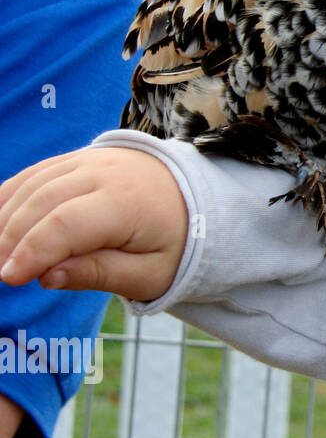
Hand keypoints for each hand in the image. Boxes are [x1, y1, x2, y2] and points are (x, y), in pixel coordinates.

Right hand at [0, 148, 188, 300]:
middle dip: (11, 239)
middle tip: (0, 275)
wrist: (194, 200)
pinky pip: (33, 175)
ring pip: (31, 185)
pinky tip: (0, 228)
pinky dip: (10, 199)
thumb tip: (48, 277)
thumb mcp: (150, 272)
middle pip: (42, 201)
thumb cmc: (172, 244)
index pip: (67, 223)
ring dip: (4, 220)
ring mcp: (89, 159)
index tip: (9, 279)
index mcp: (129, 202)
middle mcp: (106, 172)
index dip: (33, 251)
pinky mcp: (76, 158)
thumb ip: (101, 274)